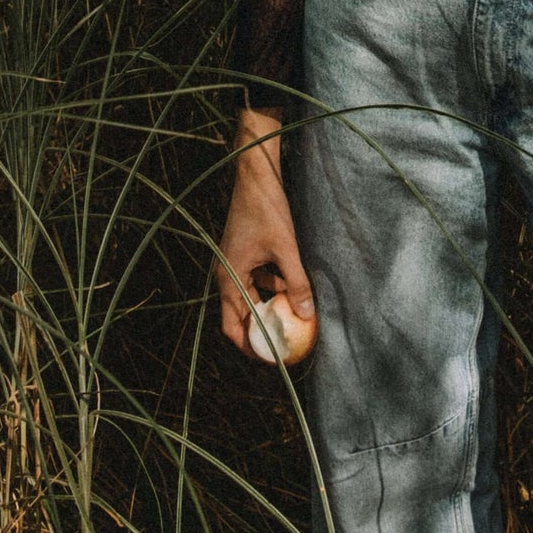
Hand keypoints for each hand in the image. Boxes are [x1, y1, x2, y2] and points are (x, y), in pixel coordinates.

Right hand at [216, 107, 315, 358]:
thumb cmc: (266, 209)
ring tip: (295, 316)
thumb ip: (296, 282)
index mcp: (229, 279)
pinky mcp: (244, 254)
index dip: (252, 347)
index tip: (274, 358)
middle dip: (263, 330)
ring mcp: (234, 264)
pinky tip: (293, 286)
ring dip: (270, 307)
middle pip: (242, 316)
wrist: (256, 175)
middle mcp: (226, 275)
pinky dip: (272, 287)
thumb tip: (306, 314)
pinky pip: (256, 281)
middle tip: (287, 343)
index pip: (234, 328)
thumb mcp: (285, 248)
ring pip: (251, 297)